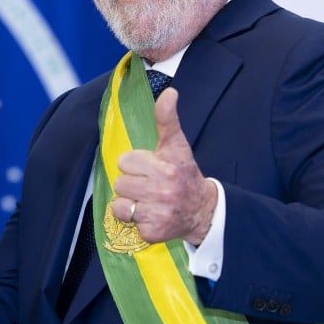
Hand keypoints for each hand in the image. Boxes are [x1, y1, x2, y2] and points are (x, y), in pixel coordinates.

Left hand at [109, 88, 216, 244]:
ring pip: (120, 203)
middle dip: (131, 183)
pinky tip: (149, 214)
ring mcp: (159, 212)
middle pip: (120, 182)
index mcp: (167, 166)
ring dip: (130, 202)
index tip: (150, 167)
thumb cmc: (184, 174)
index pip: (125, 161)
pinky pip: (126, 221)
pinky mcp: (153, 232)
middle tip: (148, 185)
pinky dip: (135, 219)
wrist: (203, 211)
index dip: (135, 163)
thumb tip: (169, 92)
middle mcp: (164, 190)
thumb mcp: (177, 145)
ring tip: (146, 199)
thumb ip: (167, 119)